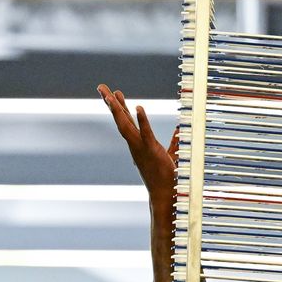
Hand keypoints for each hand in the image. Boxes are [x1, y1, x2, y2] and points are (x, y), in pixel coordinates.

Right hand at [97, 84, 178, 204]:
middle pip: (120, 119)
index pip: (126, 121)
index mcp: (137, 143)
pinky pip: (145, 133)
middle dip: (110, 102)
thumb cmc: (166, 177)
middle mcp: (135, 144)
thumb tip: (180, 129)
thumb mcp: (171, 153)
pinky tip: (138, 106)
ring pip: (125, 125)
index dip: (120, 106)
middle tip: (101, 86)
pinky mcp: (151, 150)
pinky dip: (142, 120)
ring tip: (111, 93)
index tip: (114, 93)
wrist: (164, 194)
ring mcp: (140, 147)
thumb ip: (174, 140)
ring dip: (117, 108)